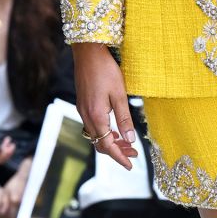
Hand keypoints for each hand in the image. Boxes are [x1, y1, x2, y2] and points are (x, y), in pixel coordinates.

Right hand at [73, 44, 138, 171]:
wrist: (87, 52)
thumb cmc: (105, 69)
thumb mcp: (120, 94)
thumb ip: (124, 118)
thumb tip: (130, 140)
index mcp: (96, 115)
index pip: (107, 145)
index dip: (119, 157)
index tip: (130, 165)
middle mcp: (86, 116)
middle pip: (100, 143)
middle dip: (117, 152)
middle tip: (134, 154)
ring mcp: (82, 110)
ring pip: (95, 136)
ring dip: (110, 142)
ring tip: (127, 144)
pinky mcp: (82, 105)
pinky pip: (92, 126)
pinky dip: (104, 133)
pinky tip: (114, 130)